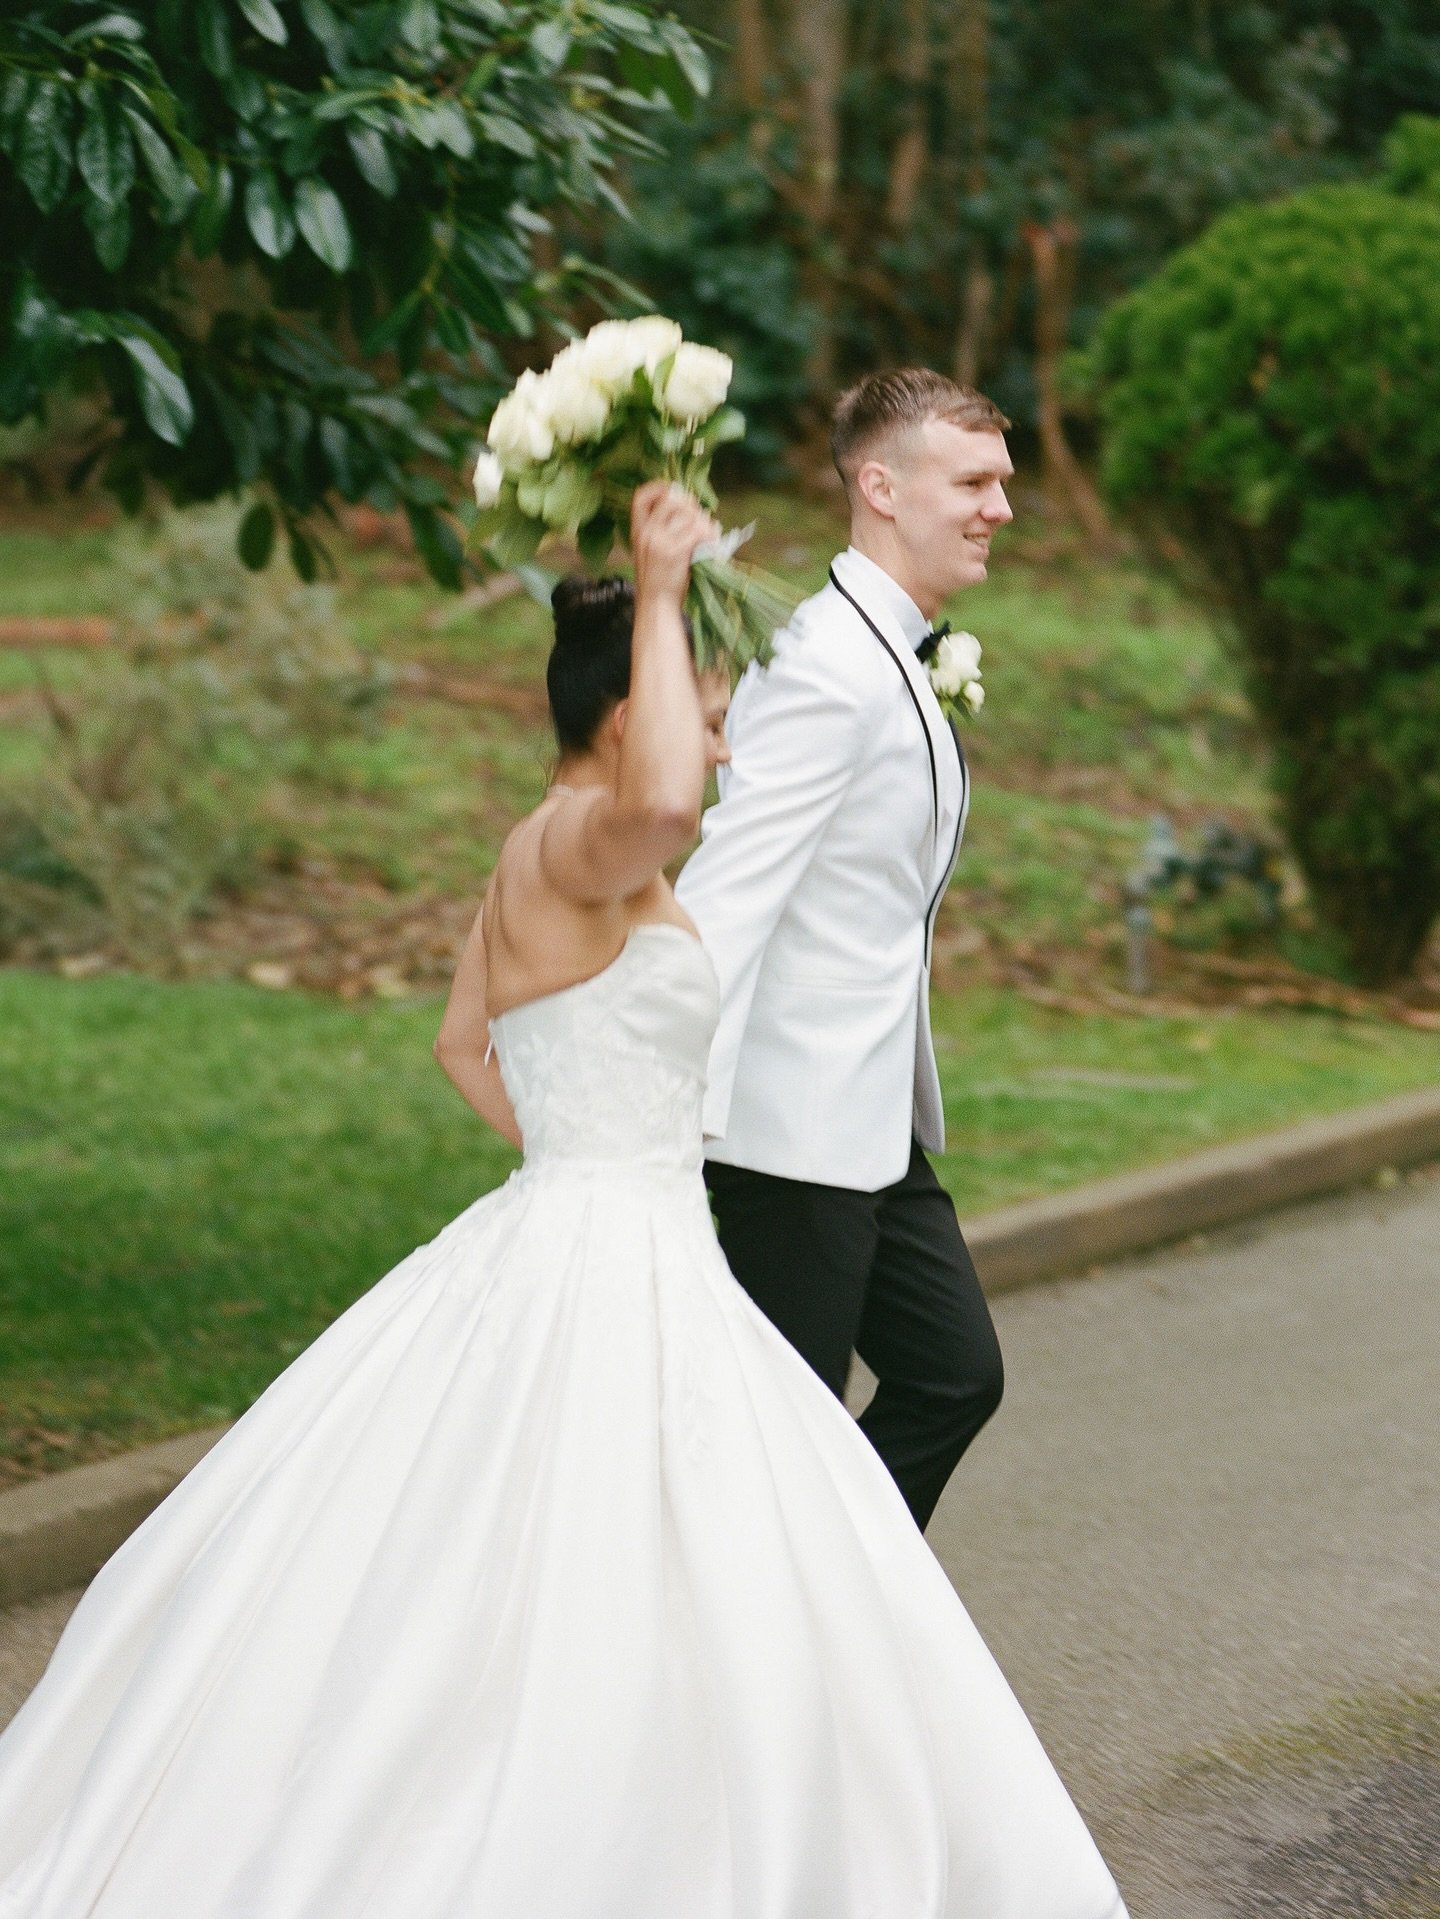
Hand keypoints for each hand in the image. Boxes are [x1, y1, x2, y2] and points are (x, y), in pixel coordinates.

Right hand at [631, 481, 719, 607]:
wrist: (656, 605)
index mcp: (638, 531)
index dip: (659, 488)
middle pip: (672, 501)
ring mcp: (660, 541)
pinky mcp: (676, 551)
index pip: (641, 497)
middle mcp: (646, 532)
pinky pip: (699, 531)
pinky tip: (713, 545)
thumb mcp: (650, 551)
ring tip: (710, 534)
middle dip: (691, 506)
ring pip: (689, 515)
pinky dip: (711, 535)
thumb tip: (689, 510)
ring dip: (705, 522)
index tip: (675, 491)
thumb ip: (662, 530)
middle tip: (701, 519)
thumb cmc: (658, 581)